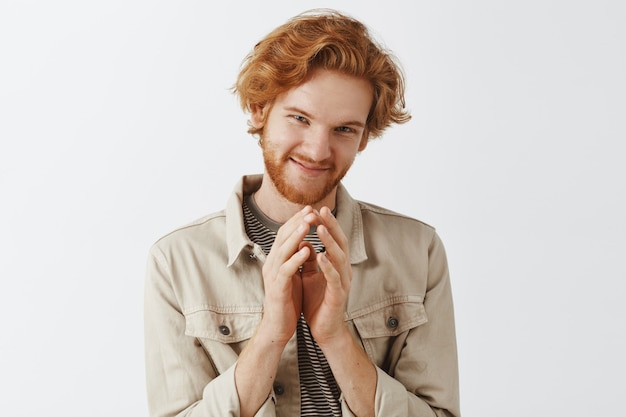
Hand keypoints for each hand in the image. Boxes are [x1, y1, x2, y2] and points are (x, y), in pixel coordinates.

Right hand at [259, 206, 318, 344]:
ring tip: (307, 224)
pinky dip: (296, 259)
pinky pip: (286, 270)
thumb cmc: (287, 300)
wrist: (278, 327)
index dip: (297, 221)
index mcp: (276, 260)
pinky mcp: (277, 288)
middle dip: (297, 222)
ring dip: (296, 236)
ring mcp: (273, 276)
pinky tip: (307, 251)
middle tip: (310, 209)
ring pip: (283, 251)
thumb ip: (297, 259)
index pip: (285, 234)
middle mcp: (272, 264)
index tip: (311, 208)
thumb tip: (305, 242)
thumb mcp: (294, 275)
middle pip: (282, 237)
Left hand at [301, 206, 351, 343]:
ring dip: (329, 242)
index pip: (333, 239)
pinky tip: (320, 256)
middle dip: (331, 225)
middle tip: (322, 209)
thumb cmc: (317, 302)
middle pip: (340, 243)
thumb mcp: (309, 276)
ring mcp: (342, 282)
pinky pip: (334, 278)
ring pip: (339, 257)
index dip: (327, 223)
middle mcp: (343, 270)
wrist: (324, 330)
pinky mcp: (339, 295)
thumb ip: (308, 259)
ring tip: (320, 227)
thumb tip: (303, 240)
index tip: (316, 208)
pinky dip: (328, 266)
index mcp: (336, 265)